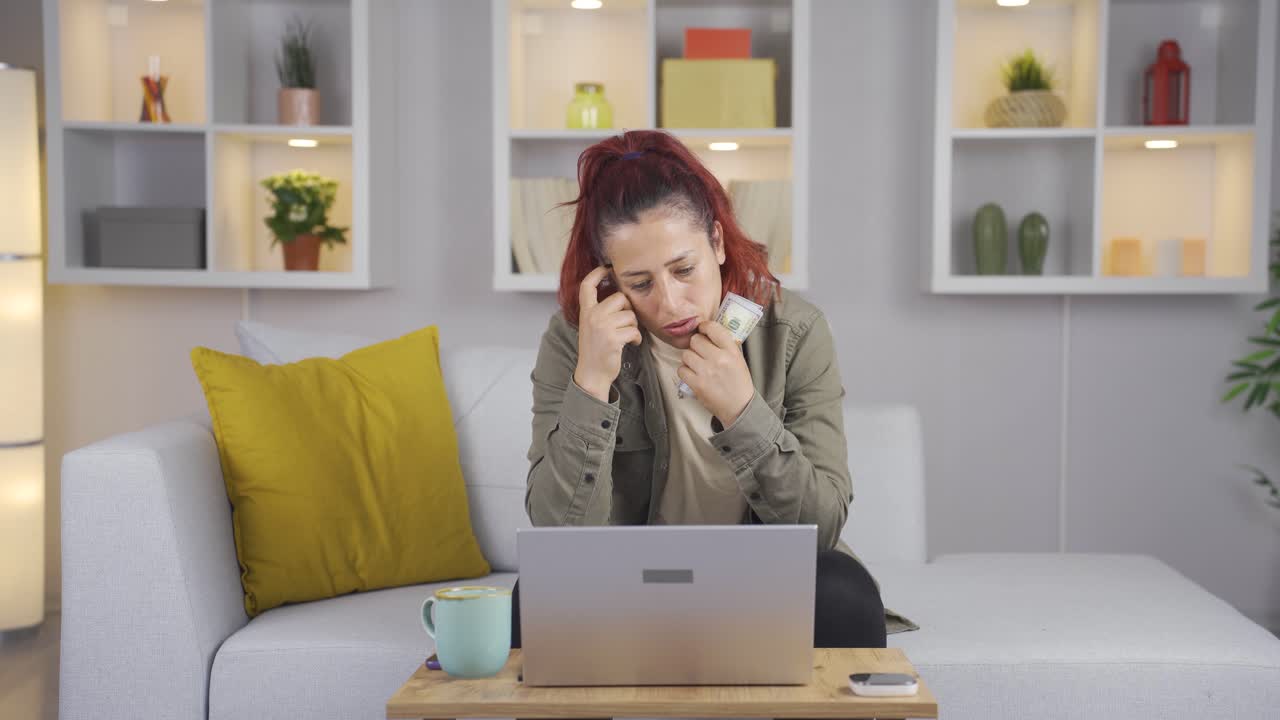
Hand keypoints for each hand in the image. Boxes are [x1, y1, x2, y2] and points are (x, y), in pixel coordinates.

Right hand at [573, 266, 641, 401]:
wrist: (592, 373)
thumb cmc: (595, 350)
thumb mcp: (591, 327)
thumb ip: (599, 311)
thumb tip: (620, 297)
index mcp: (585, 312)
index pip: (587, 286)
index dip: (597, 274)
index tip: (606, 268)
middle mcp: (592, 316)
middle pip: (620, 298)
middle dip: (628, 309)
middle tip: (626, 323)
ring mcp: (602, 327)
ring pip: (630, 315)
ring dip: (633, 326)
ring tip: (627, 336)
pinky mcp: (613, 338)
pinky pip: (634, 330)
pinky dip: (636, 338)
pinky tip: (631, 344)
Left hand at [678, 320, 754, 425]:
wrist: (739, 406)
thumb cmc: (738, 382)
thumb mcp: (738, 359)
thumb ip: (725, 345)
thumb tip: (708, 332)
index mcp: (731, 351)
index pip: (713, 328)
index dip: (704, 327)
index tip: (702, 330)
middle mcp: (719, 359)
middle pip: (695, 340)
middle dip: (696, 345)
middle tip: (700, 352)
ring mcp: (706, 372)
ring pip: (686, 354)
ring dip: (689, 359)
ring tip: (697, 365)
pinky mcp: (697, 384)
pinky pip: (681, 369)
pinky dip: (685, 372)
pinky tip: (693, 375)